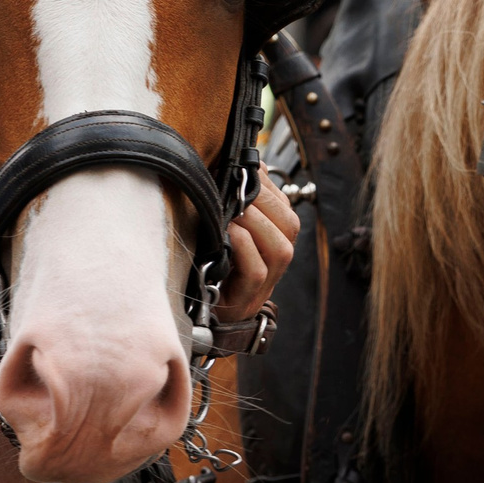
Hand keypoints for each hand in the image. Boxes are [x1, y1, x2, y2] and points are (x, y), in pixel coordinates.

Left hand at [216, 178, 300, 322]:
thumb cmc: (205, 266)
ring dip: (256, 223)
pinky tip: (229, 231)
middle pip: (289, 227)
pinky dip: (245, 247)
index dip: (268, 187)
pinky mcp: (246, 299)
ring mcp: (264, 284)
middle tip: (238, 186)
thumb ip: (233, 201)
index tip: (247, 171)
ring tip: (233, 208)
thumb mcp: (218, 229)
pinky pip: (257, 270)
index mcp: (271, 242)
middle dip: (265, 201)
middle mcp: (274, 263)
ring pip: (280, 249)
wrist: (193, 317)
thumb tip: (249, 165)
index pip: (285, 210)